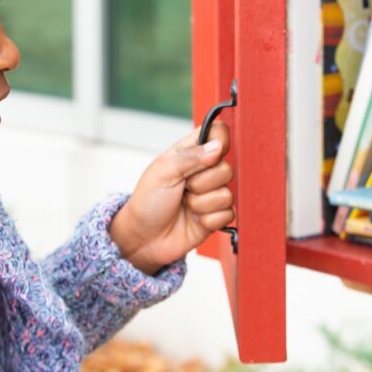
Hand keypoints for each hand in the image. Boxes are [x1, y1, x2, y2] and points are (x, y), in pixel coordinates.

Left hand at [109, 122, 232, 274]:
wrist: (144, 238)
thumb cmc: (147, 201)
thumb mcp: (162, 172)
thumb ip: (190, 156)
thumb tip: (217, 146)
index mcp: (191, 153)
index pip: (218, 134)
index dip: (219, 141)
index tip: (208, 155)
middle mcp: (205, 171)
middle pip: (227, 169)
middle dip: (202, 183)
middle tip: (184, 189)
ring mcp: (212, 194)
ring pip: (227, 194)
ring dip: (202, 204)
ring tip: (185, 205)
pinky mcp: (217, 216)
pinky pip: (228, 214)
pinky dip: (208, 220)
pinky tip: (193, 219)